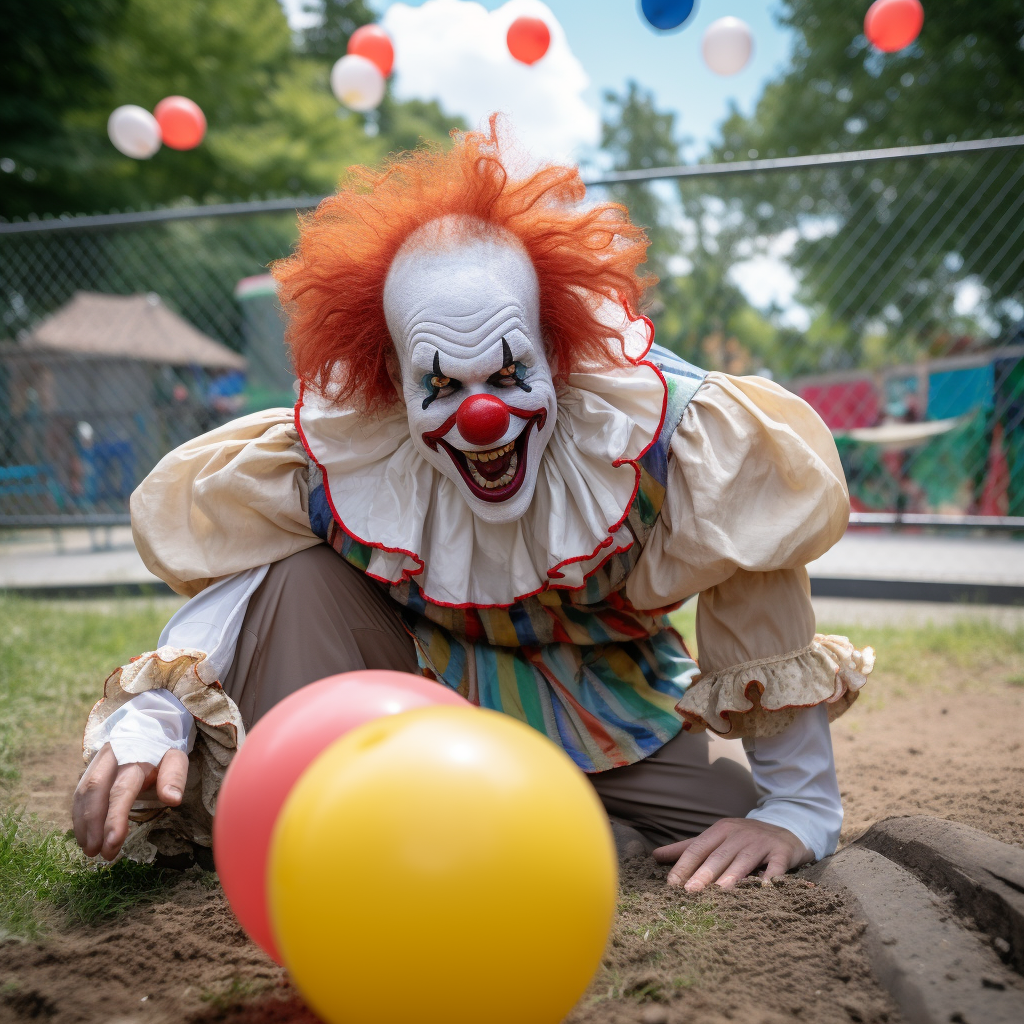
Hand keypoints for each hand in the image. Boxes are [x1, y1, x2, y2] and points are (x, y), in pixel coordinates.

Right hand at [72, 742, 188, 859]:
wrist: (148, 723)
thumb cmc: (162, 749)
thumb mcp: (176, 758)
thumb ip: (174, 777)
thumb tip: (173, 800)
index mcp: (135, 757)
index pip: (121, 790)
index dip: (115, 818)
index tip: (113, 843)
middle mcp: (111, 758)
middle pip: (95, 791)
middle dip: (94, 825)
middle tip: (99, 853)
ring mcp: (97, 762)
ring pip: (83, 793)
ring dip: (83, 824)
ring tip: (90, 850)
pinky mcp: (90, 769)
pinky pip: (79, 793)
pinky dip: (79, 817)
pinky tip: (84, 836)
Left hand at [653, 817, 812, 890]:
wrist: (786, 828)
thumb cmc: (744, 839)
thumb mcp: (716, 838)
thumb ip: (687, 848)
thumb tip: (655, 855)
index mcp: (720, 830)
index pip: (697, 848)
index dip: (684, 866)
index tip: (671, 885)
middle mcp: (739, 834)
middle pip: (718, 855)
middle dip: (704, 873)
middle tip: (690, 892)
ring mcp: (761, 842)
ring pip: (743, 860)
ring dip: (731, 876)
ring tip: (719, 892)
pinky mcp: (782, 852)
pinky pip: (775, 866)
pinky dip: (770, 877)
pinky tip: (764, 889)